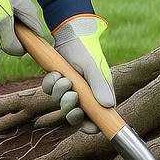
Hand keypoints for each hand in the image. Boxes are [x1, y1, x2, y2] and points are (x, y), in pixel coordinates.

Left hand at [41, 14, 114, 134]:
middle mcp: (86, 94)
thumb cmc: (86, 49)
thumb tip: (109, 106)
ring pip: (62, 105)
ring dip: (60, 95)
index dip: (92, 125)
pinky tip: (55, 74)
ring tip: (64, 79)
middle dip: (71, 110)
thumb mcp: (93, 66)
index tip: (87, 125)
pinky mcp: (58, 82)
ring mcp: (71, 89)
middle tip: (71, 97)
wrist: (70, 33)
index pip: (99, 118)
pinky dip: (50, 85)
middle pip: (77, 116)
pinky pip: (50, 92)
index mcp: (100, 93)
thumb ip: (100, 85)